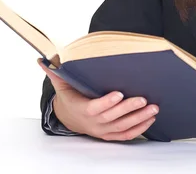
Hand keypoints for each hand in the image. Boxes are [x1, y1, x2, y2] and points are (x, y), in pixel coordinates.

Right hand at [38, 58, 158, 140]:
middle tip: (144, 99)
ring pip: (122, 127)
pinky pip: (126, 134)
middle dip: (129, 109)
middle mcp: (93, 122)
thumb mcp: (61, 83)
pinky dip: (140, 128)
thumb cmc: (69, 96)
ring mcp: (103, 129)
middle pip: (112, 117)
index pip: (95, 107)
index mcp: (82, 109)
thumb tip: (42, 60)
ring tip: (153, 108)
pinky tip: (151, 119)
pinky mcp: (110, 134)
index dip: (106, 102)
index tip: (119, 93)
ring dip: (139, 119)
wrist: (70, 117)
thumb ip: (55, 72)